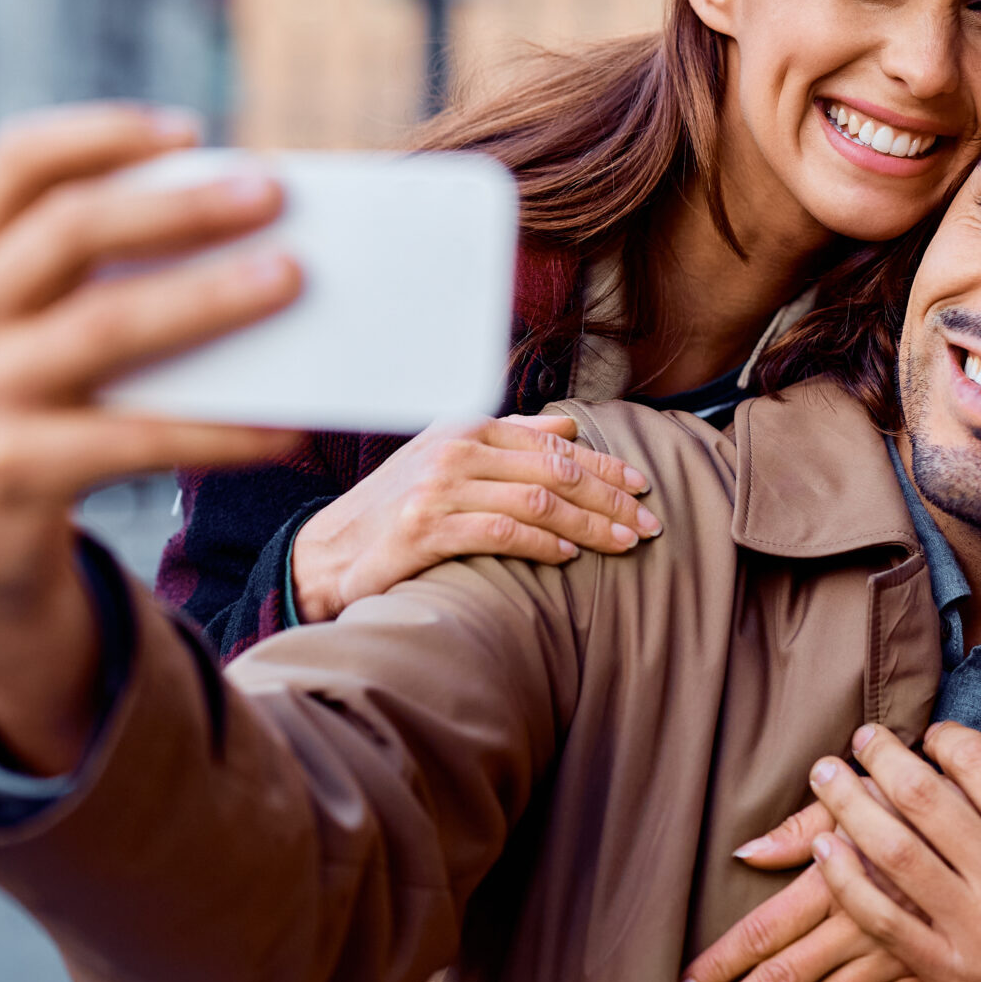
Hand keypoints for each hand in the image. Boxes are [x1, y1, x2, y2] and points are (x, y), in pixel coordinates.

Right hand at [0, 104, 306, 772]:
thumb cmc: (36, 411)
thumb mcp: (31, 332)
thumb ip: (97, 277)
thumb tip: (249, 233)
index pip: (15, 161)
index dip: (103, 133)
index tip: (192, 130)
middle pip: (69, 230)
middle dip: (177, 207)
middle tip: (271, 195)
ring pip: (105, 327)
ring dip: (207, 298)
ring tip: (291, 281)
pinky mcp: (9, 472)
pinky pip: (136, 438)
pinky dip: (219, 430)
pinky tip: (285, 425)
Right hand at [289, 416, 659, 621]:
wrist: (331, 552)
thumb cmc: (398, 507)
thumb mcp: (450, 458)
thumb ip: (508, 440)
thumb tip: (568, 425)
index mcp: (466, 426)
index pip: (553, 444)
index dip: (604, 466)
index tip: (641, 487)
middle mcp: (455, 450)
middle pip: (554, 472)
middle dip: (610, 498)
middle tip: (649, 523)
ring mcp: (439, 488)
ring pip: (536, 501)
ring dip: (589, 525)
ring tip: (623, 544)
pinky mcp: (426, 529)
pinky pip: (500, 532)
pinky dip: (541, 543)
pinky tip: (568, 555)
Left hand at [676, 799, 934, 981]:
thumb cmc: (925, 801)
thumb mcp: (865, 797)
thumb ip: (802, 826)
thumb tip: (746, 851)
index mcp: (834, 880)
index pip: (763, 930)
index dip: (721, 962)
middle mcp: (858, 924)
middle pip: (785, 977)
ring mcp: (895, 955)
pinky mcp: (931, 974)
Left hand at [809, 694, 980, 981]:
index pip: (980, 762)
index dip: (946, 737)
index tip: (932, 735)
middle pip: (923, 796)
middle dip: (881, 755)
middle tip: (861, 736)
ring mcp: (973, 928)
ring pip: (891, 850)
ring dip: (848, 804)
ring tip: (825, 775)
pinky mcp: (948, 973)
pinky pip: (882, 918)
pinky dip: (846, 880)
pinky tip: (823, 850)